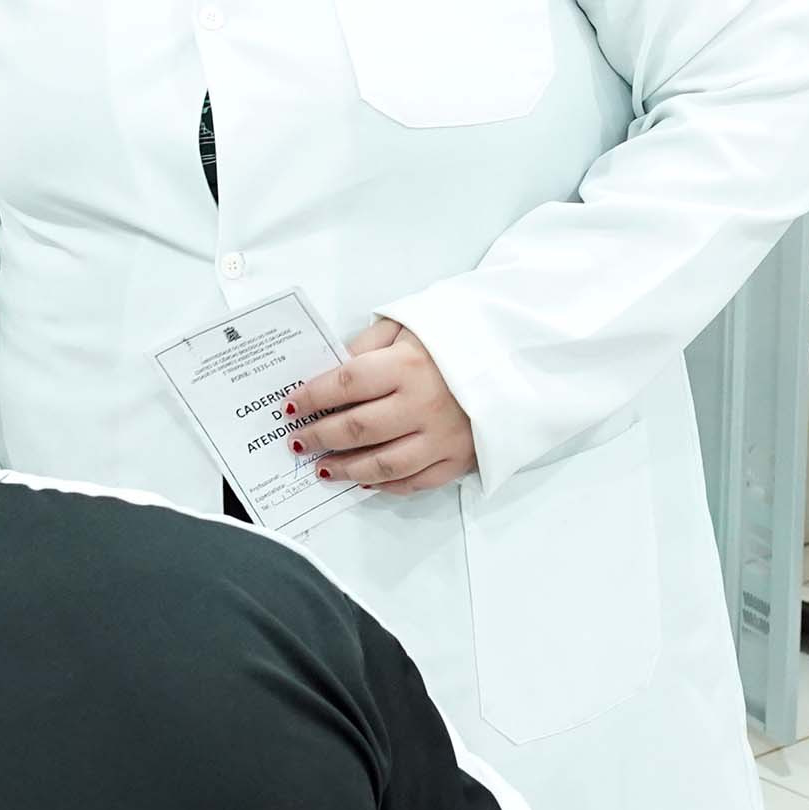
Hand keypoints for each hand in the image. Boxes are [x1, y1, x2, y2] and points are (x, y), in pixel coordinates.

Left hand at [285, 318, 479, 495]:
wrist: (517, 355)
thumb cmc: (457, 338)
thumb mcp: (409, 324)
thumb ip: (367, 344)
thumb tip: (330, 369)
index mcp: (408, 365)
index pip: (345, 384)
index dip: (312, 397)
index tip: (291, 406)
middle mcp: (423, 404)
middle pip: (357, 428)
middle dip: (320, 436)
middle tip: (298, 441)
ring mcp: (442, 437)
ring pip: (383, 464)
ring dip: (346, 469)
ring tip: (322, 468)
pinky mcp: (459, 458)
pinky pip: (415, 481)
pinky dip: (385, 486)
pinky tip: (364, 481)